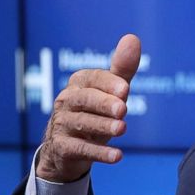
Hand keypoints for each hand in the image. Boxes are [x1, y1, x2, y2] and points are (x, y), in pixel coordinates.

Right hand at [35, 34, 141, 182]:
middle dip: (104, 103)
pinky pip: (80, 148)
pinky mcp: (62, 147)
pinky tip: (118, 156)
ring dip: (102, 126)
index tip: (125, 89)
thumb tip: (132, 38)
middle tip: (123, 109)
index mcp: (79, 83)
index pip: (93, 79)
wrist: (67, 149)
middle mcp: (66, 101)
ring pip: (82, 123)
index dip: (108, 83)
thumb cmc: (95, 112)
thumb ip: (122, 68)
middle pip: (85, 100)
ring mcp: (62, 124)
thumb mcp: (110, 92)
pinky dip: (99, 153)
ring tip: (122, 129)